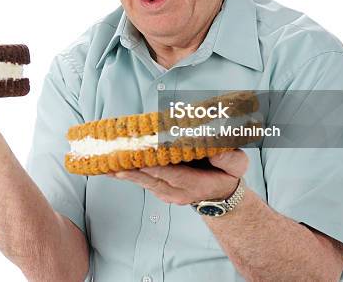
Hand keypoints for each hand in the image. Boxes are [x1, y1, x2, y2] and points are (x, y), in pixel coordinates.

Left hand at [108, 150, 247, 204]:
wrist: (221, 194)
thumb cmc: (227, 174)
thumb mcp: (237, 166)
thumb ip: (229, 158)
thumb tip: (217, 148)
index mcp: (195, 184)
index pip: (173, 174)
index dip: (157, 167)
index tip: (141, 159)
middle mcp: (177, 191)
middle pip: (151, 179)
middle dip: (132, 170)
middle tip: (112, 161)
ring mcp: (166, 193)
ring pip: (142, 181)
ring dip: (123, 172)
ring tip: (104, 164)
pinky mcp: (159, 189)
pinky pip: (140, 180)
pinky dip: (126, 172)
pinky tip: (110, 165)